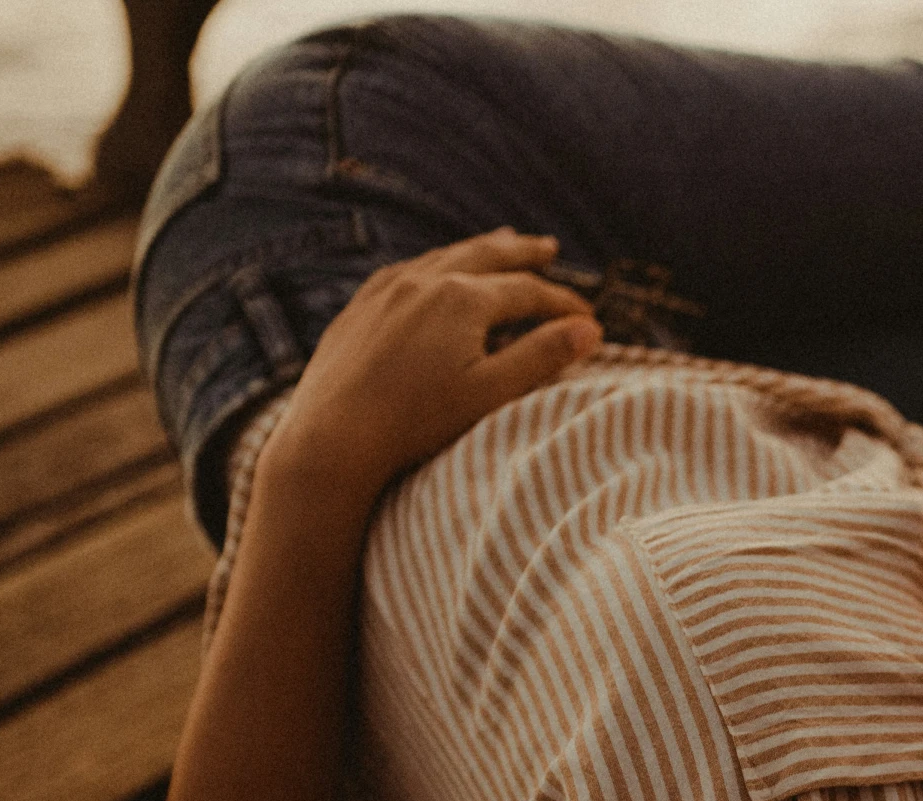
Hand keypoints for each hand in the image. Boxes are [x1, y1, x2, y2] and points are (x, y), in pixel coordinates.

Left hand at [262, 229, 601, 508]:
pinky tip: (437, 269)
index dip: (564, 304)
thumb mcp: (491, 393)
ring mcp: (388, 288)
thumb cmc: (417, 422)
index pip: (529, 292)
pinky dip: (437, 262)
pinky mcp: (361, 306)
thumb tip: (590, 329)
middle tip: (549, 248)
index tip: (589, 319)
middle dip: (523, 253)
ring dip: (480, 250)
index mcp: (463, 299)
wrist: (332, 436)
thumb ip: (542, 357)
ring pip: (445, 256)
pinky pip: (408, 269)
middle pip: (487, 256)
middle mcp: (426, 280)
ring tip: (501, 243)